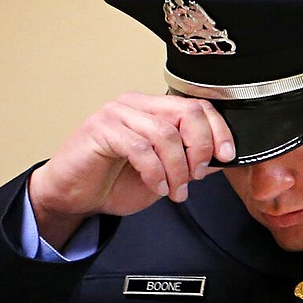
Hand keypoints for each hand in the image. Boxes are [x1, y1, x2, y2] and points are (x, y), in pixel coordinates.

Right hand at [28, 92, 235, 247]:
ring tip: (175, 190)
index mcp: (155, 110)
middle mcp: (138, 106)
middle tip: (196, 175)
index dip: (218, 130)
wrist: (76, 196)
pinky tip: (156, 186)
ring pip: (165, 134)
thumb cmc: (115, 181)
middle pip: (187, 112)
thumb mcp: (166, 174)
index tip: (226, 155)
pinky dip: (154, 171)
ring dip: (177, 168)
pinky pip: (140, 148)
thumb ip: (192, 162)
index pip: (198, 107)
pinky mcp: (100, 129)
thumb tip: (222, 159)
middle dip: (200, 148)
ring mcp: (118, 114)